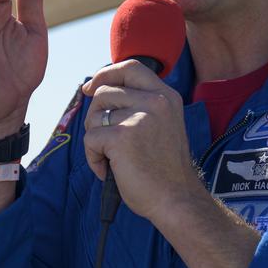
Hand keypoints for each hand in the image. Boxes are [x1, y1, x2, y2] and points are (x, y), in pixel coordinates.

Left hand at [81, 60, 203, 223]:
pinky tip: (109, 170)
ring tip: (113, 158)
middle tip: (105, 140)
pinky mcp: (122, 136)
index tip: (91, 87)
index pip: (131, 67)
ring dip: (95, 139)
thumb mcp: (160, 125)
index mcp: (166, 96)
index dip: (106, 73)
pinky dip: (93, 158)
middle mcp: (156, 101)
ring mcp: (139, 117)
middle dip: (95, 116)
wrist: (176, 200)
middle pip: (105, 91)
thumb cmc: (164, 170)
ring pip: (94, 116)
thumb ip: (139, 106)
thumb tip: (95, 89)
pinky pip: (90, 139)